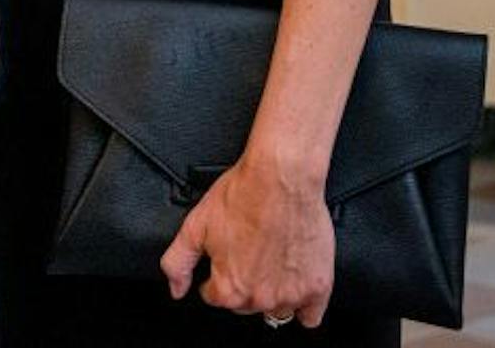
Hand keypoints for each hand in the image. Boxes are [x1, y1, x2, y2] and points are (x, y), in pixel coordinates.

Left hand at [158, 155, 334, 328]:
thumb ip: (177, 263)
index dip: (215, 276)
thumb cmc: (242, 195)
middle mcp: (260, 299)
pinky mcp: (318, 287)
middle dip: (243, 284)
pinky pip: (311, 317)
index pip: (214, 297)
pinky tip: (296, 285)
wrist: (282, 177)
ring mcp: (291, 295)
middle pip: (245, 305)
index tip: (225, 259)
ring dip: (272, 294)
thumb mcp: (194, 225)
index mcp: (229, 289)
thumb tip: (176, 289)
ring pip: (277, 310)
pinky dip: (304, 306)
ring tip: (272, 263)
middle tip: (249, 254)